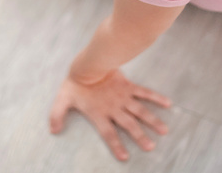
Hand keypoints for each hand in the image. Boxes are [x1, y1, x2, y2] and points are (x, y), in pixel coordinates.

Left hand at [49, 70, 170, 161]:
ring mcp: (123, 97)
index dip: (116, 145)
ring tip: (164, 131)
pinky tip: (168, 103)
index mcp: (99, 113)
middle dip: (140, 137)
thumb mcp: (62, 100)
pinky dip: (156, 97)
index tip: (125, 157)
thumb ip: (56, 115)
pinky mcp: (128, 86)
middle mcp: (114, 108)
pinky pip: (144, 92)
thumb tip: (53, 131)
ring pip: (140, 111)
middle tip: (151, 147)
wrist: (86, 63)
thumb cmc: (74, 83)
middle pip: (129, 125)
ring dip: (152, 121)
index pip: (109, 134)